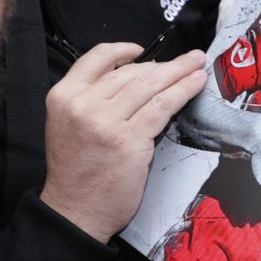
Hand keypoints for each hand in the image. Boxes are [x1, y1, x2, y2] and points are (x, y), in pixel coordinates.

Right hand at [40, 43, 207, 240]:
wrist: (75, 210)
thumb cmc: (76, 171)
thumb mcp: (68, 124)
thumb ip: (92, 99)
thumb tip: (135, 78)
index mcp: (63, 96)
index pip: (96, 58)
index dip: (123, 50)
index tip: (143, 51)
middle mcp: (83, 104)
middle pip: (131, 72)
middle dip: (164, 63)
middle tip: (188, 58)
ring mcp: (107, 122)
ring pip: (150, 86)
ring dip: (179, 72)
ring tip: (197, 65)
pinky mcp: (130, 140)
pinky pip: (162, 107)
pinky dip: (182, 92)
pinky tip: (195, 84)